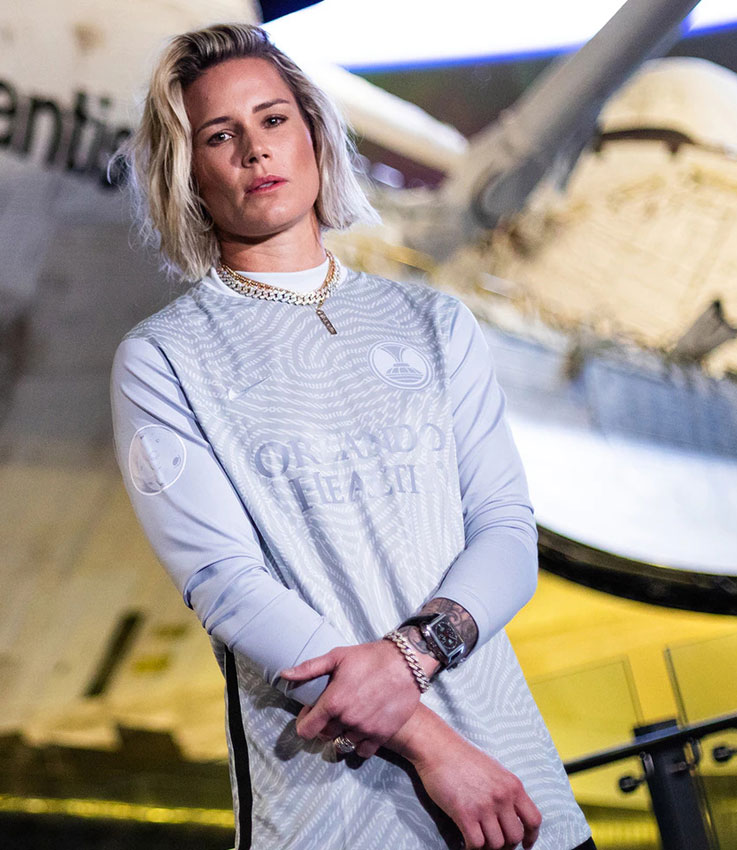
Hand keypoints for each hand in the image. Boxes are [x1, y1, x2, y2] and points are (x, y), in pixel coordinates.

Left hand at [279, 639, 430, 756]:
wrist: (406, 663)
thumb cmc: (369, 657)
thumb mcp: (337, 656)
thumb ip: (309, 669)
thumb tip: (284, 675)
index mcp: (333, 701)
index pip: (307, 729)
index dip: (304, 723)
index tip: (310, 715)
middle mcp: (347, 719)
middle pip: (325, 736)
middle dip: (324, 725)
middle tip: (333, 710)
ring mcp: (365, 729)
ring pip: (344, 743)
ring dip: (343, 733)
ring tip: (349, 717)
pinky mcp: (382, 735)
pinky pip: (363, 751)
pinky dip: (361, 743)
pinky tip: (363, 728)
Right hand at [388, 706, 541, 849]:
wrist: (438, 747)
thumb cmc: (463, 757)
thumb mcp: (495, 770)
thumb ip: (506, 791)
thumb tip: (511, 817)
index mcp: (512, 785)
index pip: (534, 820)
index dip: (531, 837)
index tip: (526, 845)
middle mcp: (502, 796)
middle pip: (515, 837)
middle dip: (505, 844)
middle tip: (494, 840)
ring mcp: (484, 806)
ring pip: (496, 844)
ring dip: (487, 846)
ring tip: (478, 837)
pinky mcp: (465, 813)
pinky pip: (476, 844)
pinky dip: (471, 847)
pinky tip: (465, 840)